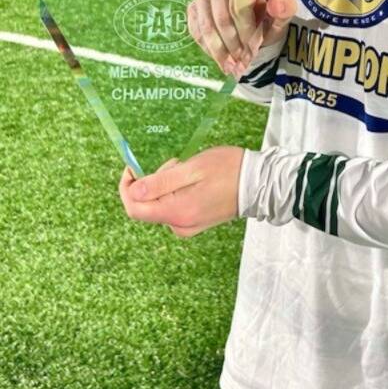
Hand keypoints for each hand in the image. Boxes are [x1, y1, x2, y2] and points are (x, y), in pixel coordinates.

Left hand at [119, 145, 243, 237]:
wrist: (260, 184)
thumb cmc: (229, 170)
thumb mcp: (192, 169)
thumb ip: (160, 182)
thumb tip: (133, 191)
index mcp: (177, 212)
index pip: (134, 208)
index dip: (127, 188)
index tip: (133, 168)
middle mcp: (180, 225)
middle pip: (146, 207)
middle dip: (151, 181)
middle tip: (173, 162)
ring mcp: (188, 226)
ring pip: (160, 205)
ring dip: (164, 184)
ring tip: (186, 167)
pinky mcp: (195, 222)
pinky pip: (173, 207)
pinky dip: (175, 191)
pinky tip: (191, 178)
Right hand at [187, 0, 295, 76]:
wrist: (253, 19)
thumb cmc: (268, 16)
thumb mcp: (281, 14)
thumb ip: (285, 9)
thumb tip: (279, 4)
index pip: (239, 6)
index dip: (245, 31)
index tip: (252, 50)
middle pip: (221, 17)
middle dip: (232, 45)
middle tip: (242, 64)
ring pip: (206, 24)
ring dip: (219, 50)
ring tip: (231, 67)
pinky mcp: (195, 5)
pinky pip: (195, 28)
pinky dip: (207, 47)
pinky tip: (220, 59)